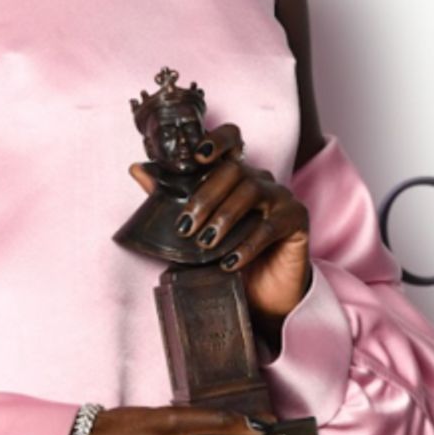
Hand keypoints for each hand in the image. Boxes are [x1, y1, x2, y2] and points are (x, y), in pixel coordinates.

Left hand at [129, 122, 310, 324]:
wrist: (261, 294)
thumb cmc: (225, 255)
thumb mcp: (195, 227)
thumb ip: (169, 197)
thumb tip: (137, 168)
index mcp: (235, 175)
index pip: (232, 139)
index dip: (217, 140)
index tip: (197, 156)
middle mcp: (260, 180)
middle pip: (234, 169)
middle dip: (205, 197)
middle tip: (185, 227)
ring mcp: (281, 198)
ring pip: (252, 191)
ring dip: (224, 217)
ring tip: (205, 243)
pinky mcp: (296, 221)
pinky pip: (270, 226)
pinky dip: (247, 245)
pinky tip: (229, 263)